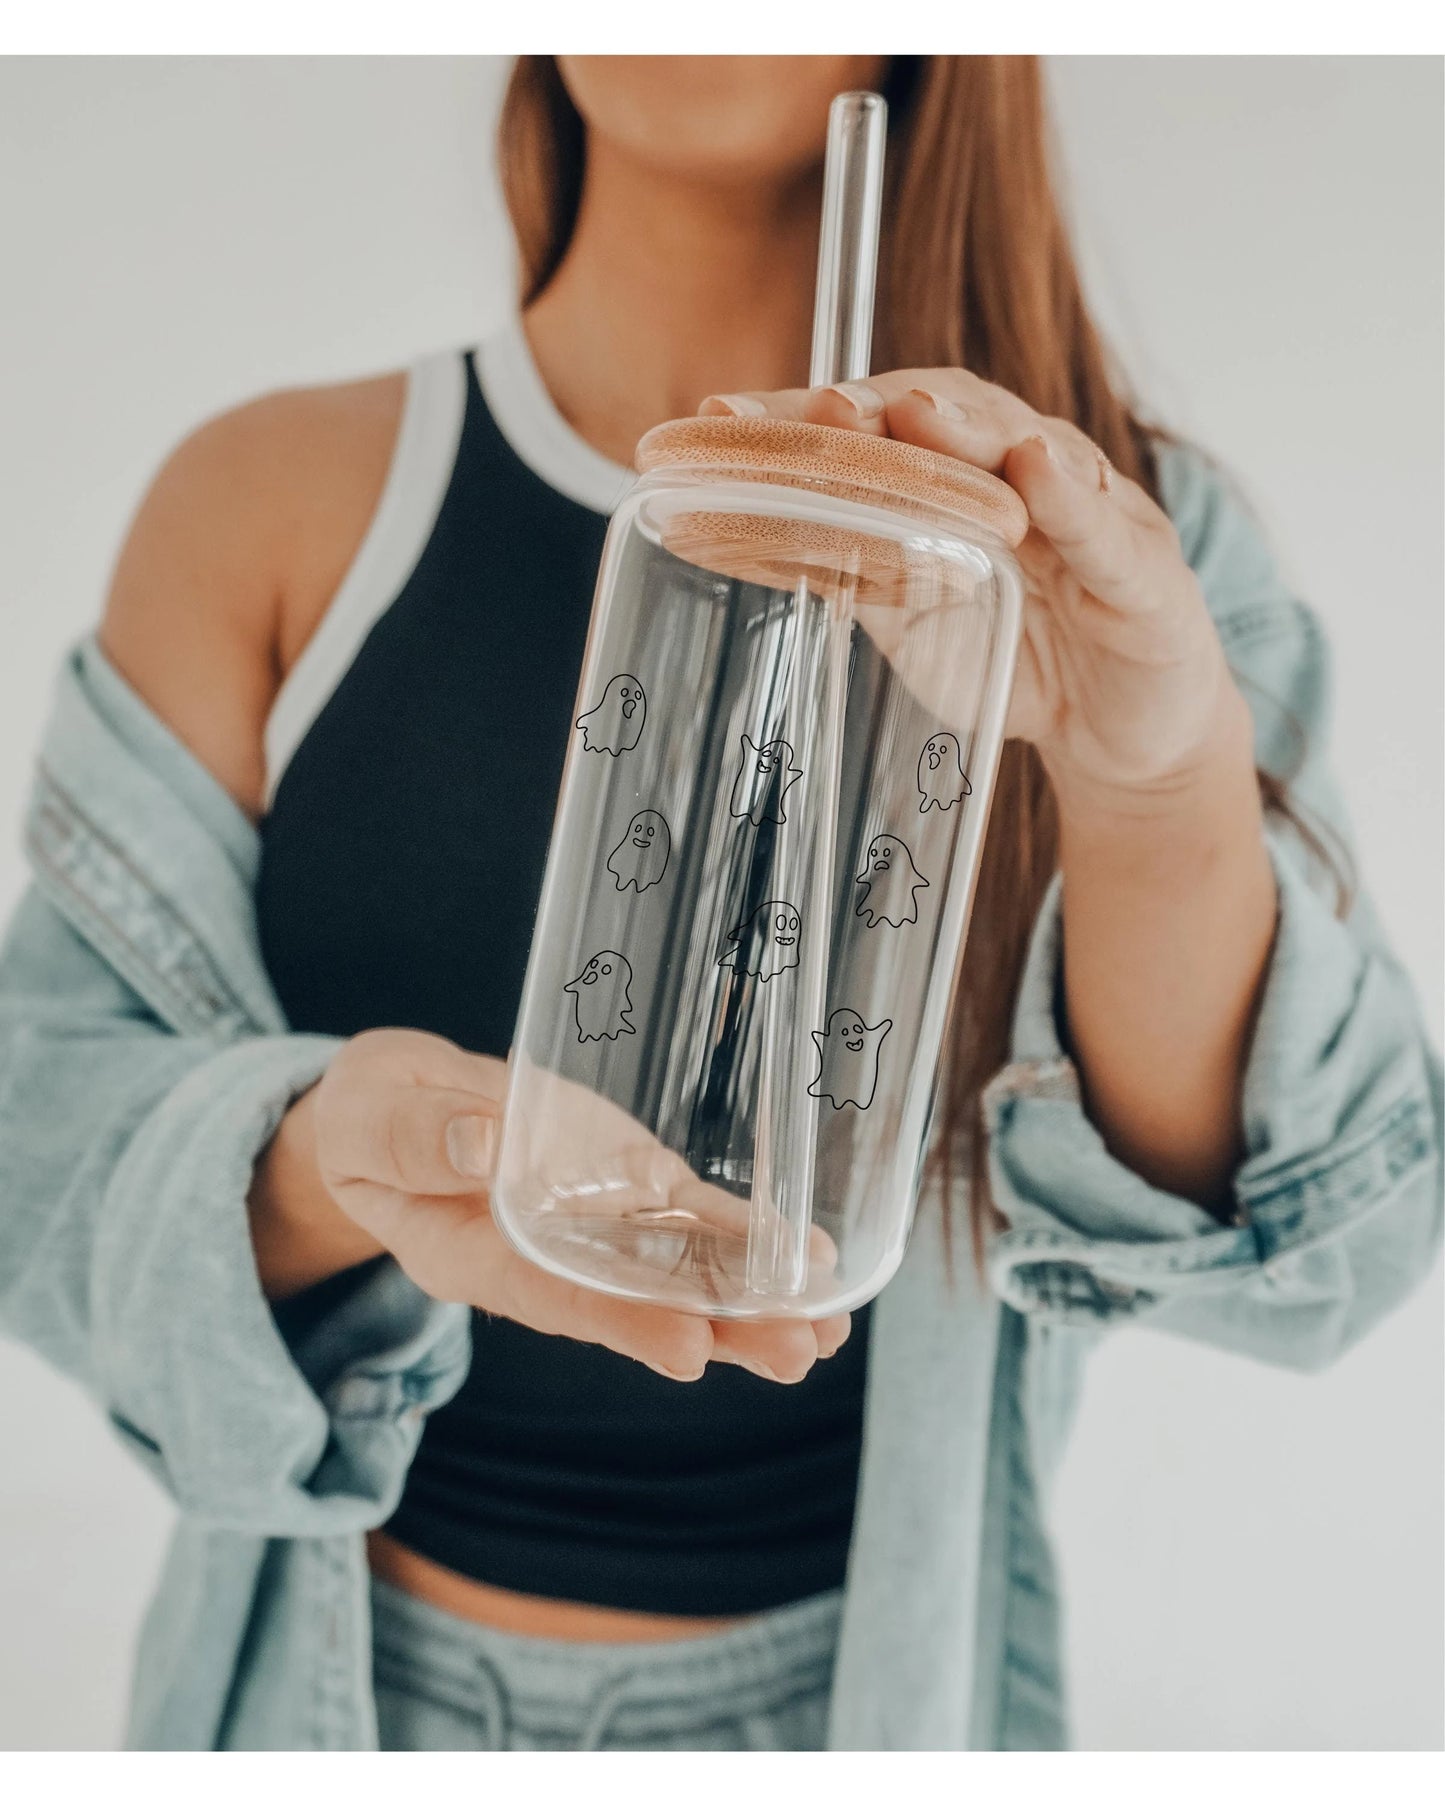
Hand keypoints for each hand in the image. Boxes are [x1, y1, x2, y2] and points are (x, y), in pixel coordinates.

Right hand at [251, 1029, 849, 1382]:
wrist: (391, 1111)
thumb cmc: (368, 1118)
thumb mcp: (368, 1118)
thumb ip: (415, 1138)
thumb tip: (485, 1144)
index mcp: (470, 1251)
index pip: (551, 1295)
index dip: (620, 1323)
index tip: (687, 1347)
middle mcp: (544, 1253)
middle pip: (635, 1302)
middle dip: (719, 1327)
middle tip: (799, 1349)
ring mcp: (590, 1224)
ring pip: (675, 1271)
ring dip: (752, 1300)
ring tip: (828, 1327)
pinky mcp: (621, 1185)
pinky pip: (687, 1219)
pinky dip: (746, 1239)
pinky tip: (811, 1258)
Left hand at [699, 371, 1251, 819]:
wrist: (1125, 739)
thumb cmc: (1023, 665)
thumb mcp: (921, 630)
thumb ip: (864, 576)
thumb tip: (761, 538)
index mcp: (963, 481)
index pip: (879, 427)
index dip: (804, 418)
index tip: (723, 419)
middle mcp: (1025, 475)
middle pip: (949, 415)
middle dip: (879, 406)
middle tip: (821, 406)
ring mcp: (1091, 514)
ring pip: (1029, 449)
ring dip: (967, 428)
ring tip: (911, 413)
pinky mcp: (1147, 570)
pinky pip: (1106, 529)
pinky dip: (1071, 497)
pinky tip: (1036, 469)